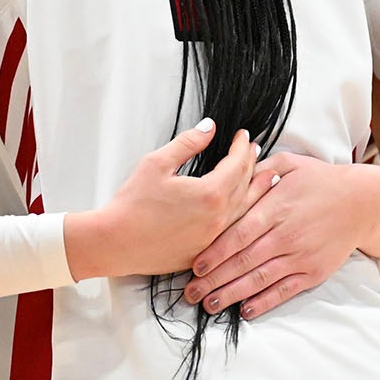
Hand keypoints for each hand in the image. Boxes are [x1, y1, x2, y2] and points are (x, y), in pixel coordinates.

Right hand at [64, 120, 262, 279]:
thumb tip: (209, 128)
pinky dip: (243, 212)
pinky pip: (232, 228)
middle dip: (251, 164)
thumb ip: (187, 143)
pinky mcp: (205, 251)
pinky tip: (242, 207)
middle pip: (246, 186)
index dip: (242, 147)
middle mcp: (219, 218)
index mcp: (210, 194)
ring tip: (263, 176)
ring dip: (255, 190)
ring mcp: (214, 238)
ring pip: (245, 210)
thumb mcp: (157, 163)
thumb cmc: (133, 204)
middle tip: (253, 150)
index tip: (243, 135)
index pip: (237, 164)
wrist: (116, 243)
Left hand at [185, 153, 371, 319]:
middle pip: (245, 261)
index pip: (239, 234)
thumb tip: (229, 171)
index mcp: (276, 208)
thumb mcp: (289, 163)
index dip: (215, 252)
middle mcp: (287, 235)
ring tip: (210, 304)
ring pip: (261, 279)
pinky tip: (245, 310)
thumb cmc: (320, 180)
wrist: (362, 202)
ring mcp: (301, 256)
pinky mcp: (314, 272)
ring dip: (233, 294)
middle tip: (191, 292)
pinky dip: (265, 302)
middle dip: (215, 279)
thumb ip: (258, 171)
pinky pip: (285, 290)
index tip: (195, 266)